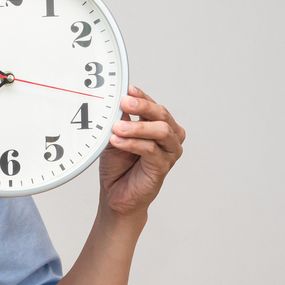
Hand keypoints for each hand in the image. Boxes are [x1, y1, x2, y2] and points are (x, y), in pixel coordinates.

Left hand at [99, 86, 184, 217]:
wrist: (116, 194)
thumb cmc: (117, 166)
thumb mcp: (115, 137)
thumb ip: (119, 120)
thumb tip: (117, 100)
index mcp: (158, 125)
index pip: (153, 105)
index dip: (141, 96)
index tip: (127, 89)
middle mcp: (169, 136)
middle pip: (162, 115)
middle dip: (143, 106)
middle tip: (125, 102)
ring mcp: (169, 152)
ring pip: (161, 131)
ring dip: (138, 127)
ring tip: (116, 127)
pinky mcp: (163, 167)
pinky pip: (152, 150)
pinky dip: (134, 143)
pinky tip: (118, 140)